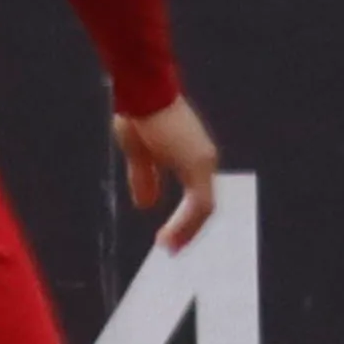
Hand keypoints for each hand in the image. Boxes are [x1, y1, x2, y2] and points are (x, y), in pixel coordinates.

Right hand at [117, 94, 222, 245]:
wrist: (142, 92)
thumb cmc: (140, 114)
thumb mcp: (139, 154)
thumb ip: (146, 178)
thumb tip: (147, 205)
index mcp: (192, 156)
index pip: (197, 197)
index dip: (185, 220)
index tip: (168, 238)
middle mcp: (204, 160)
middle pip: (204, 206)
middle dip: (188, 231)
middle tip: (172, 251)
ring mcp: (203, 162)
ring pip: (203, 209)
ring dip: (187, 232)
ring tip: (169, 249)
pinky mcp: (197, 165)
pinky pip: (198, 204)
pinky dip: (184, 224)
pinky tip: (168, 237)